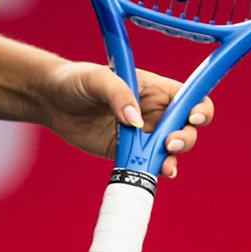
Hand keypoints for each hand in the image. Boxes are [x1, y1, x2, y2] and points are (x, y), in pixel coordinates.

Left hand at [39, 59, 215, 178]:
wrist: (50, 100)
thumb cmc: (76, 80)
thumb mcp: (97, 78)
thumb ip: (119, 94)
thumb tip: (135, 121)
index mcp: (154, 88)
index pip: (190, 97)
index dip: (200, 108)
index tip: (192, 118)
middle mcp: (153, 112)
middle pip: (186, 127)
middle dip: (185, 137)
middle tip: (168, 143)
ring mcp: (141, 134)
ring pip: (171, 149)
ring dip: (173, 157)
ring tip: (164, 163)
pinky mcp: (125, 152)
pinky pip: (147, 164)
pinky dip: (155, 171)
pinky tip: (155, 173)